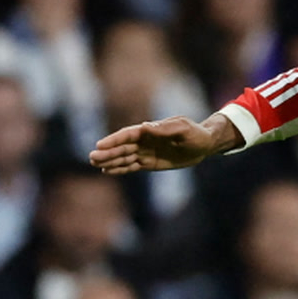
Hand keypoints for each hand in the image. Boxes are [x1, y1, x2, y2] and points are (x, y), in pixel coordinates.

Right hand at [89, 114, 237, 172]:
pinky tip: (108, 171)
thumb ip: (165, 129)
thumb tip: (144, 127)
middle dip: (107, 152)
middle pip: (122, 147)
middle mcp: (145, 141)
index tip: (100, 144)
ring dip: (110, 161)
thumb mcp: (183, 129)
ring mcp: (146, 152)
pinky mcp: (150, 163)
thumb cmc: (195, 133)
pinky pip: (132, 166)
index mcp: (150, 130)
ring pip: (124, 157)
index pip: (128, 135)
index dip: (114, 140)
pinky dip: (120, 169)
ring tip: (95, 164)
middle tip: (92, 158)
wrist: (205, 144)